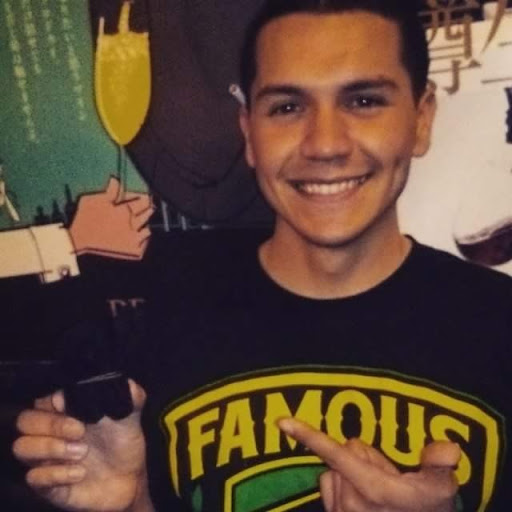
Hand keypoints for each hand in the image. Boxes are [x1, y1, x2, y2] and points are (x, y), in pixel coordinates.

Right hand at [13, 380, 151, 511]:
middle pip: (25, 420)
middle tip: (80, 430)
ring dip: (51, 448)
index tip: (69, 403)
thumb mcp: (130, 415)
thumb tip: (128, 385)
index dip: (52, 399)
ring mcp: (46, 457)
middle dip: (52, 424)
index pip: (42, 397)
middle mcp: (50, 432)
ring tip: (81, 452)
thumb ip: (130, 396)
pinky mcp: (47, 483)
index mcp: (66, 410)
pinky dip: (57, 474)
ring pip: (22, 447)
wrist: (128, 477)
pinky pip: (33, 478)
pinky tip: (80, 472)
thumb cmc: (122, 440)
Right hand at [69, 177, 153, 260]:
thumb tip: (115, 179)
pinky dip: (142, 239)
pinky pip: (144, 243)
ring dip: (145, 224)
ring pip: (148, 228)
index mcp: (123, 210)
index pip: (141, 199)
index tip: (142, 196)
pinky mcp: (133, 251)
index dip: (142, 197)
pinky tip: (136, 235)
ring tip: (141, 222)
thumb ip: (108, 191)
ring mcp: (133, 238)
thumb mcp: (92, 201)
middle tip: (147, 206)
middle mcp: (132, 223)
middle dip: (148, 208)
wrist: (78, 245)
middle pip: (148, 212)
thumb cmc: (83, 220)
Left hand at [278, 418, 459, 511]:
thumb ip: (440, 464)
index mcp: (372, 488)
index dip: (308, 435)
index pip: (336, 453)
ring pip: (335, 466)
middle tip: (390, 480)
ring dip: (354, 471)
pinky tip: (362, 496)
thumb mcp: (441, 489)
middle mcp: (350, 501)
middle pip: (347, 451)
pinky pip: (327, 483)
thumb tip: (448, 448)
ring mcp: (340, 511)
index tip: (282, 421)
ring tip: (378, 491)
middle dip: (367, 458)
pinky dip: (341, 482)